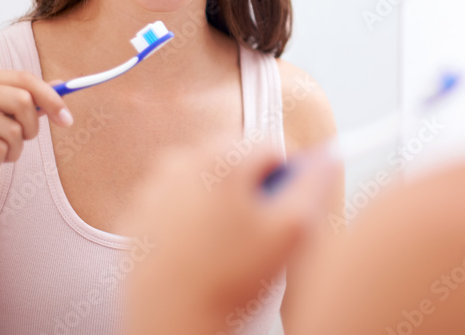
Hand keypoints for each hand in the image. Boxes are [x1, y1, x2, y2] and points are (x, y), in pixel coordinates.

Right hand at [0, 69, 71, 206]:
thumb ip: (31, 101)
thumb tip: (62, 84)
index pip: (25, 78)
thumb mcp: (6, 120)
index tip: (68, 119)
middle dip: (33, 128)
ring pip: (13, 130)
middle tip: (24, 141)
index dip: (51, 98)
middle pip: (22, 100)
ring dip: (14, 149)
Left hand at [122, 135, 337, 333]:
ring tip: (227, 245)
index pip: (270, 147)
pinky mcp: (136, 214)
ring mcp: (153, 188)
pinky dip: (190, 218)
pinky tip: (200, 253)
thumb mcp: (292, 231)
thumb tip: (328, 157)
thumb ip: (315, 184)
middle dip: (251, 187)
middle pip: (235, 160)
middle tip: (257, 231)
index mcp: (218, 158)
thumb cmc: (231, 281)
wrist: (172, 324)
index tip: (284, 210)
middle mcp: (179, 162)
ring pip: (206, 180)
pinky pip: (177, 202)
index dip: (287, 179)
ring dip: (221, 201)